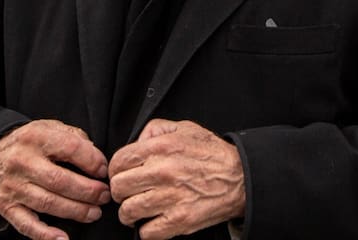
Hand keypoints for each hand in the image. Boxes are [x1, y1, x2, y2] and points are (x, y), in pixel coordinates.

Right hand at [0, 119, 110, 239]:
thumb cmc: (28, 143)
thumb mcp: (48, 127)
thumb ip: (73, 137)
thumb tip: (96, 158)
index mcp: (36, 137)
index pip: (71, 148)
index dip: (92, 161)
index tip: (104, 171)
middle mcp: (22, 162)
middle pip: (60, 181)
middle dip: (88, 191)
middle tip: (105, 196)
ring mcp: (13, 187)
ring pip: (48, 203)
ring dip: (76, 211)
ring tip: (94, 213)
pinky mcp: (6, 207)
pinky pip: (26, 224)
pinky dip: (45, 234)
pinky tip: (63, 238)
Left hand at [108, 119, 245, 239]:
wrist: (241, 178)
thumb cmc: (212, 155)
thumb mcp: (185, 128)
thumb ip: (156, 129)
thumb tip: (136, 141)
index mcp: (162, 147)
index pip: (118, 161)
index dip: (116, 170)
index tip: (121, 175)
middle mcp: (163, 171)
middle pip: (118, 187)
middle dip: (121, 191)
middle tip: (130, 192)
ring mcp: (170, 198)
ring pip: (128, 211)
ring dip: (130, 212)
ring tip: (138, 209)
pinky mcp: (179, 220)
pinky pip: (146, 232)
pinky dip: (147, 229)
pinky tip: (155, 220)